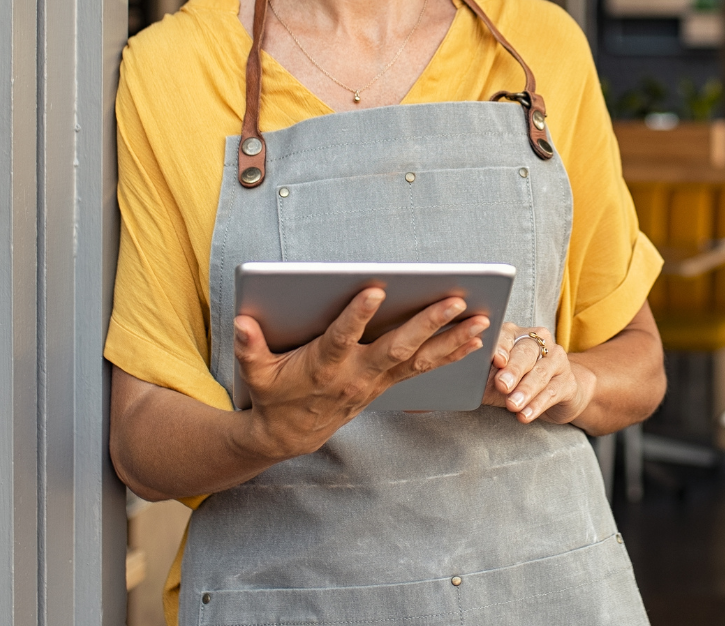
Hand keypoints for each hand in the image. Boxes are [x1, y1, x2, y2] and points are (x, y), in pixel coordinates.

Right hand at [233, 288, 488, 460]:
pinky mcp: (388, 383)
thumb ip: (250, 347)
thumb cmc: (273, 394)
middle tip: (455, 300)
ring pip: (420, 359)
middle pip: (397, 347)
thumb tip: (242, 323)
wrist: (291, 435)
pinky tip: (475, 339)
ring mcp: (377, 381)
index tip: (376, 289)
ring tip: (482, 320)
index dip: (357, 316)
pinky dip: (451, 354)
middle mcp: (357, 374)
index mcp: (324, 366)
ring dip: (452, 339)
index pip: (342, 337)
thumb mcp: (255, 373)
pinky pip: (424, 368)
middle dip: (427, 323)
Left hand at [484, 323, 594, 424]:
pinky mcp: (568, 380)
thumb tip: (452, 386)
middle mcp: (539, 341)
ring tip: (512, 406)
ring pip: (541, 372)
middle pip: (526, 352)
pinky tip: (525, 415)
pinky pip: (553, 391)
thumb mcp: (494, 379)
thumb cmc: (516, 383)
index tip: (495, 360)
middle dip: (514, 370)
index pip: (507, 336)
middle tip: (502, 385)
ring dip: (525, 390)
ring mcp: (556, 360)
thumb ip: (479, 377)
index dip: (501, 347)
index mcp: (515, 335)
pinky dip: (538, 404)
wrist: (556, 393)